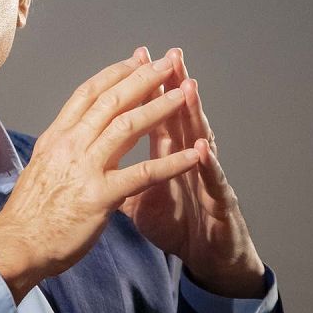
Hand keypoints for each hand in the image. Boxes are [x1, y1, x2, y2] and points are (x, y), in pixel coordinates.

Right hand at [0, 51, 199, 301]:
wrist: (17, 243)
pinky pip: (143, 173)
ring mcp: (85, 167)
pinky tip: (196, 153)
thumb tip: (81, 133)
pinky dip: (173, 162)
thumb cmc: (29, 211)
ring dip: (161, 107)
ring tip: (186, 93)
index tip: (137, 58)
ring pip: (128, 126)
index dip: (115, 73)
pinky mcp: (100, 195)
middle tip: (168, 61)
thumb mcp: (43, 166)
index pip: (88, 94)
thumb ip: (64, 147)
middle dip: (143, 77)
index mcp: (57, 136)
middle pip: (112, 100)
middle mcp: (70, 143)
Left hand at [120, 47, 265, 297]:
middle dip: (172, 85)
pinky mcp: (220, 205)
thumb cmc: (176, 224)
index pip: (152, 112)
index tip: (136, 56)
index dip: (145, 87)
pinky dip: (206, 166)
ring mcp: (205, 178)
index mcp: (166, 153)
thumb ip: (120, 171)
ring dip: (193, 114)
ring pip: (200, 140)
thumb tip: (91, 156)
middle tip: (169, 55)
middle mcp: (188, 158)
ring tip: (188, 86)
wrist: (207, 257)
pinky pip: (212, 183)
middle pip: (178, 115)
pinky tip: (203, 149)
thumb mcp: (139, 196)